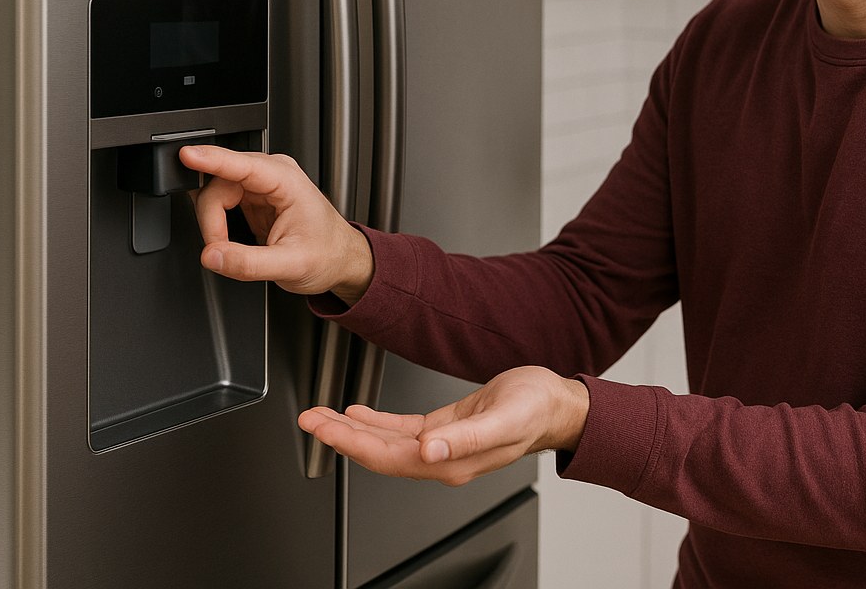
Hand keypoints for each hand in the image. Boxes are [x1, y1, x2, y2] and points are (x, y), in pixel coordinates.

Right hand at [179, 145, 373, 302]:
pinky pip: (219, 202)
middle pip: (218, 182)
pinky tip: (226, 237)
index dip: (210, 159)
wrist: (340, 260)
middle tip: (220, 250)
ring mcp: (260, 184)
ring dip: (213, 222)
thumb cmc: (327, 255)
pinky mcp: (252, 196)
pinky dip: (216, 222)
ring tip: (229, 247)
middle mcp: (272, 175)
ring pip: (214, 192)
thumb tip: (213, 256)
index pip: (240, 164)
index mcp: (286, 181)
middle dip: (211, 218)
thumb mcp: (290, 266)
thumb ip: (248, 263)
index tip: (187, 155)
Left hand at [299, 366, 589, 485]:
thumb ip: (464, 438)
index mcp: (449, 461)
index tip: (323, 428)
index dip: (351, 443)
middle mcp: (440, 457)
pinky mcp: (445, 428)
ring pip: (384, 442)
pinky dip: (375, 422)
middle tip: (308, 419)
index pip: (387, 457)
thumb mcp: (503, 419)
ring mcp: (441, 445)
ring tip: (322, 415)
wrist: (557, 404)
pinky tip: (358, 412)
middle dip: (339, 435)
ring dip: (351, 429)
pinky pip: (401, 430)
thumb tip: (428, 450)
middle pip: (377, 452)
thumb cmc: (536, 409)